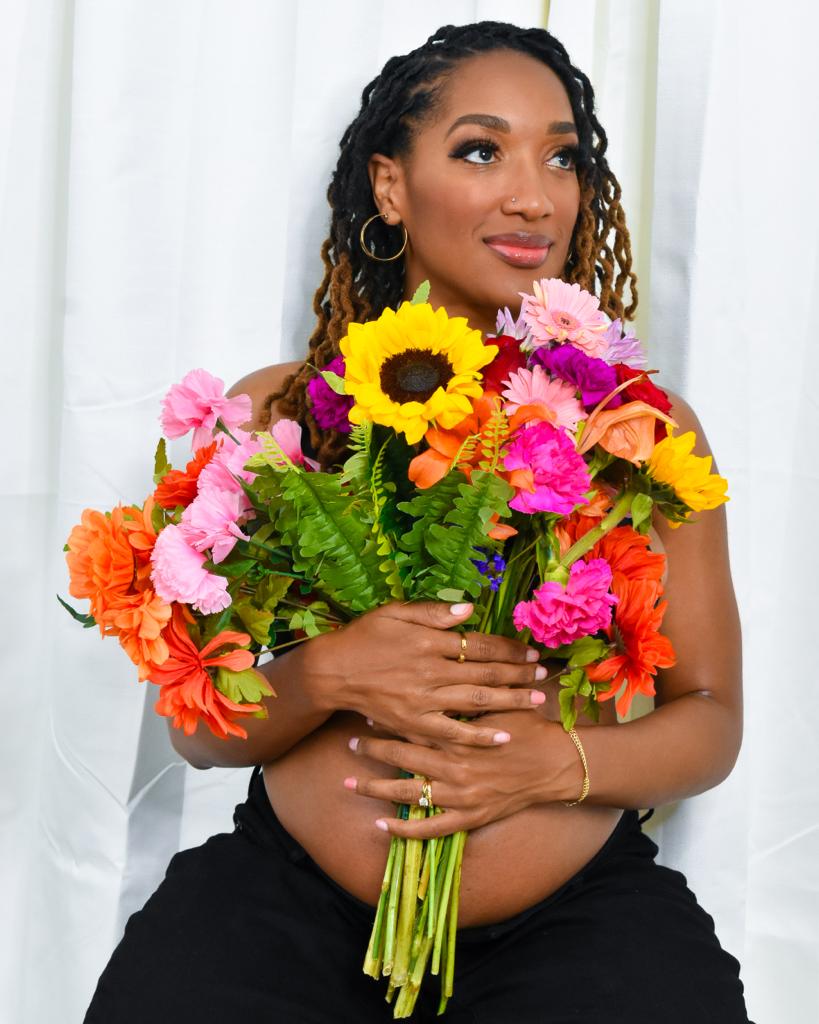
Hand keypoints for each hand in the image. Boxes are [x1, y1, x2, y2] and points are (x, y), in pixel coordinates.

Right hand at [298, 600, 546, 747]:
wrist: (332, 672)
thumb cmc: (364, 637)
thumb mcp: (394, 612)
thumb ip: (433, 612)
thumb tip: (468, 608)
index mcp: (429, 641)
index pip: (480, 644)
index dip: (509, 648)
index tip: (529, 651)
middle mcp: (431, 671)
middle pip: (485, 672)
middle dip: (518, 673)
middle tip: (543, 674)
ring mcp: (424, 700)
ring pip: (477, 701)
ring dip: (510, 700)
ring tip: (535, 699)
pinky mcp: (414, 723)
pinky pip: (452, 732)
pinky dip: (479, 735)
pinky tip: (503, 736)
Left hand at [344, 710, 582, 837]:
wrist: (557, 765)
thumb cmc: (528, 729)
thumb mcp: (498, 704)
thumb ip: (468, 694)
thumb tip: (442, 675)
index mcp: (459, 735)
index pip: (414, 726)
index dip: (388, 720)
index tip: (367, 712)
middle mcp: (454, 766)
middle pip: (403, 758)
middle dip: (374, 750)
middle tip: (349, 742)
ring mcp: (460, 796)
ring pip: (408, 793)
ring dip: (376, 788)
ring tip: (350, 783)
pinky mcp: (469, 818)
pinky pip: (430, 829)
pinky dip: (404, 830)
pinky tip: (381, 827)